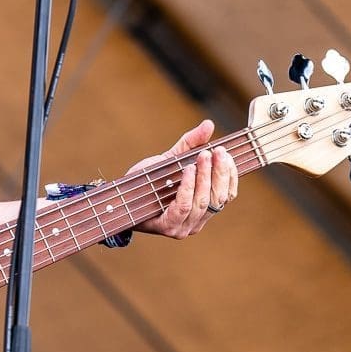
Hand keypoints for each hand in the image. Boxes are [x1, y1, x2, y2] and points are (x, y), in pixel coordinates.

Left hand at [127, 119, 237, 239]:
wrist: (120, 198)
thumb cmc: (149, 181)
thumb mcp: (172, 160)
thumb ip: (190, 144)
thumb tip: (208, 124)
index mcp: (204, 208)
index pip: (227, 195)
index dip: (229, 174)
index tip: (225, 153)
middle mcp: (197, 221)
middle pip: (218, 198)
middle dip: (219, 172)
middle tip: (215, 151)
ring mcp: (183, 227)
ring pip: (203, 202)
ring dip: (204, 177)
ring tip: (202, 156)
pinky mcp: (168, 227)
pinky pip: (183, 207)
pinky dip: (187, 187)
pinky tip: (187, 170)